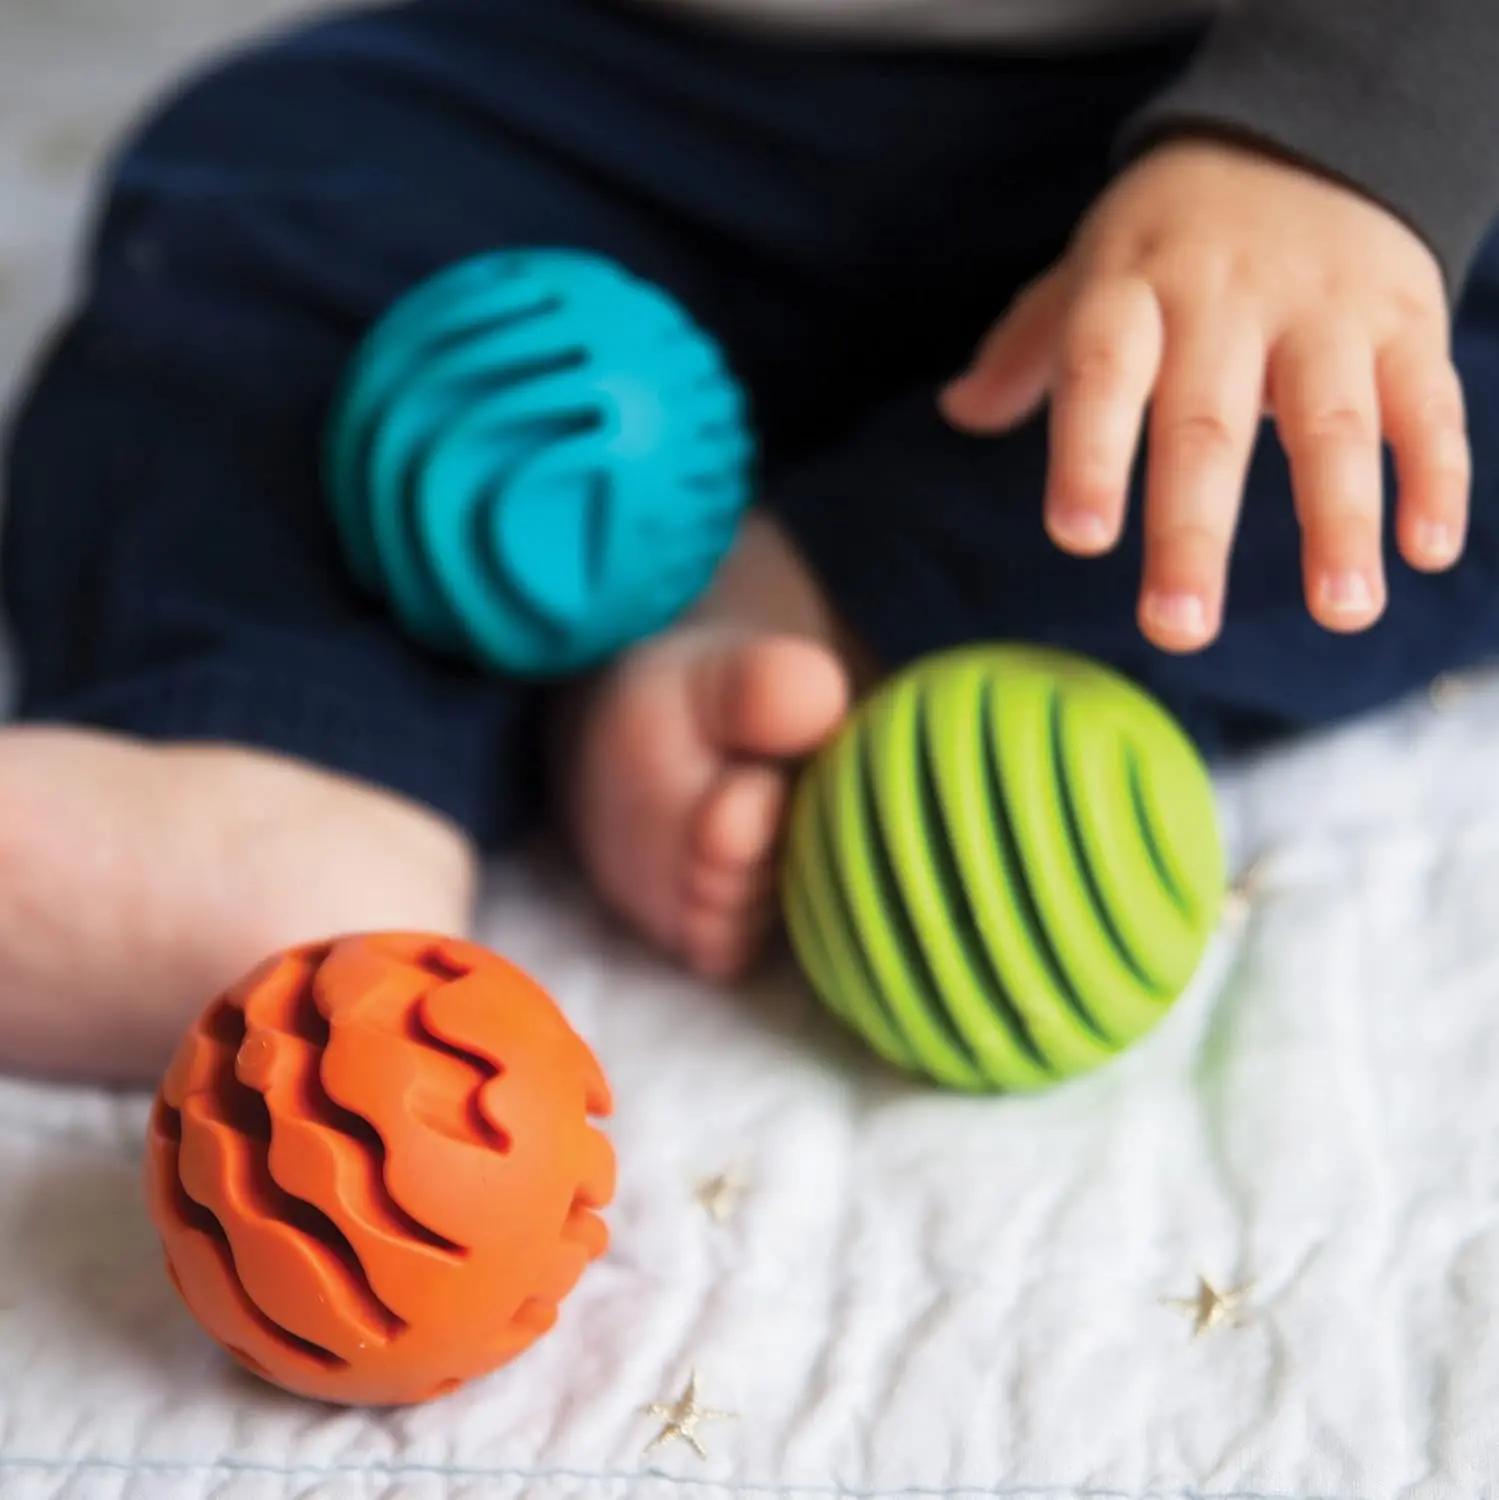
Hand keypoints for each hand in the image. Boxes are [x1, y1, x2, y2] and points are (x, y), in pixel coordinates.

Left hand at [941, 138, 1469, 652]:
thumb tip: (958, 409)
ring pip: (1332, 422)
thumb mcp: (1091, 272)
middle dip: (1192, 532)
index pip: (1103, 373)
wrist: (1307, 131)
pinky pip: (1425, 402)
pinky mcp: (1405, 320)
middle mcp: (1225, 301)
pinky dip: (1433, 475)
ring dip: (1338, 521)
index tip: (1080, 538)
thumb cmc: (1172, 239)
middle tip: (1178, 629)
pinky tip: (1427, 552)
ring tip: (1340, 613)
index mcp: (1132, 293)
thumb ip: (1029, 348)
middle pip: (1206, 425)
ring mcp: (1323, 312)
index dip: (1090, 454)